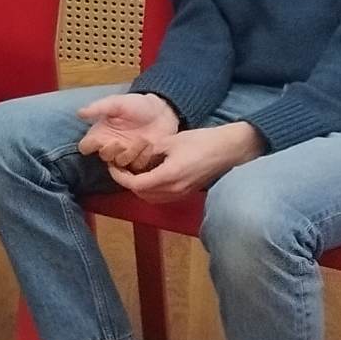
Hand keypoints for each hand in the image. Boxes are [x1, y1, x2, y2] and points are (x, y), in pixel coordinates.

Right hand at [76, 92, 181, 170]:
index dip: (88, 146)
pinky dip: (143, 157)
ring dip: (130, 153)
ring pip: (120, 163)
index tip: (98, 140)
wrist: (161, 113)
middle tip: (119, 141)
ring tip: (142, 139)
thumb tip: (79, 113)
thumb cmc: (137, 105)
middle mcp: (111, 146)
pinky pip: (137, 166)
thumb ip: (98, 108)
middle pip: (103, 157)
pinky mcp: (140, 161)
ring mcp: (126, 155)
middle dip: (111, 150)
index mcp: (101, 132)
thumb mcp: (117, 103)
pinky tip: (150, 145)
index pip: (85, 146)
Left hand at [110, 122, 262, 202]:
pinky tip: (150, 174)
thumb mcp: (169, 141)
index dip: (120, 177)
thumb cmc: (200, 141)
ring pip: (153, 198)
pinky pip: (164, 196)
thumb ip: (150, 152)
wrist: (228, 149)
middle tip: (120, 167)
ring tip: (133, 171)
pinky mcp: (188, 192)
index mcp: (169, 176)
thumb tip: (136, 159)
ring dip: (140, 188)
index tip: (112, 166)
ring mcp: (183, 193)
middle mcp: (175, 190)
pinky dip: (152, 189)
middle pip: (143, 195)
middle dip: (128, 183)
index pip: (136, 185)